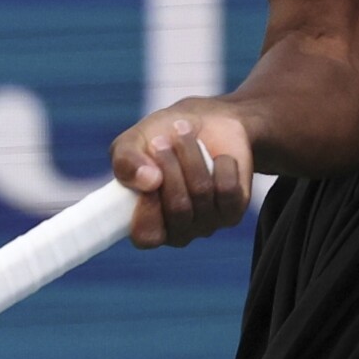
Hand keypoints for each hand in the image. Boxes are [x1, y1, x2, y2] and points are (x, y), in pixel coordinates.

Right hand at [110, 101, 253, 247]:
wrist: (206, 123)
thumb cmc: (160, 138)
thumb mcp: (132, 143)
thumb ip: (125, 162)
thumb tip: (147, 180)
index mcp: (146, 224)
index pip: (146, 236)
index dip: (147, 208)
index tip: (149, 174)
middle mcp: (176, 231)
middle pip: (178, 208)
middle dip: (170, 166)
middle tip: (162, 140)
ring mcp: (206, 224)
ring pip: (202, 193)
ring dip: (191, 156)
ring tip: (183, 133)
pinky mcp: (233, 211)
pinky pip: (228, 189)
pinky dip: (222, 164)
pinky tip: (218, 157)